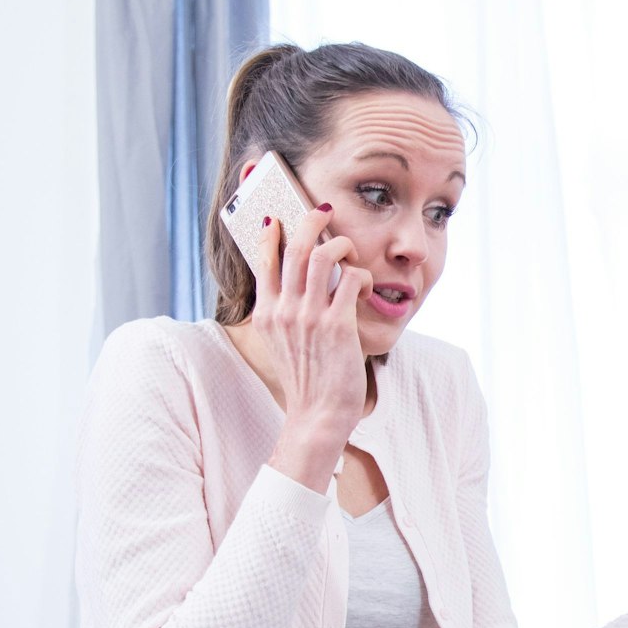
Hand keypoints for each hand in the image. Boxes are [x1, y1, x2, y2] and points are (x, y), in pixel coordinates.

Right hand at [251, 203, 372, 435]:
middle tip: (324, 213)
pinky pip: (351, 279)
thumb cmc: (307, 378)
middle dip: (311, 220)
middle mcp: (284, 310)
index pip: (263, 258)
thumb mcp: (281, 341)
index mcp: (266, 313)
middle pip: (295, 247)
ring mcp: (309, 316)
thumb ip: (283, 311)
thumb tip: (292, 279)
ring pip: (324, 255)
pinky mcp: (337, 325)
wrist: (318, 415)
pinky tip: (363, 286)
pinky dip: (361, 275)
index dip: (272, 233)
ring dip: (341, 244)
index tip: (280, 218)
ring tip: (349, 252)